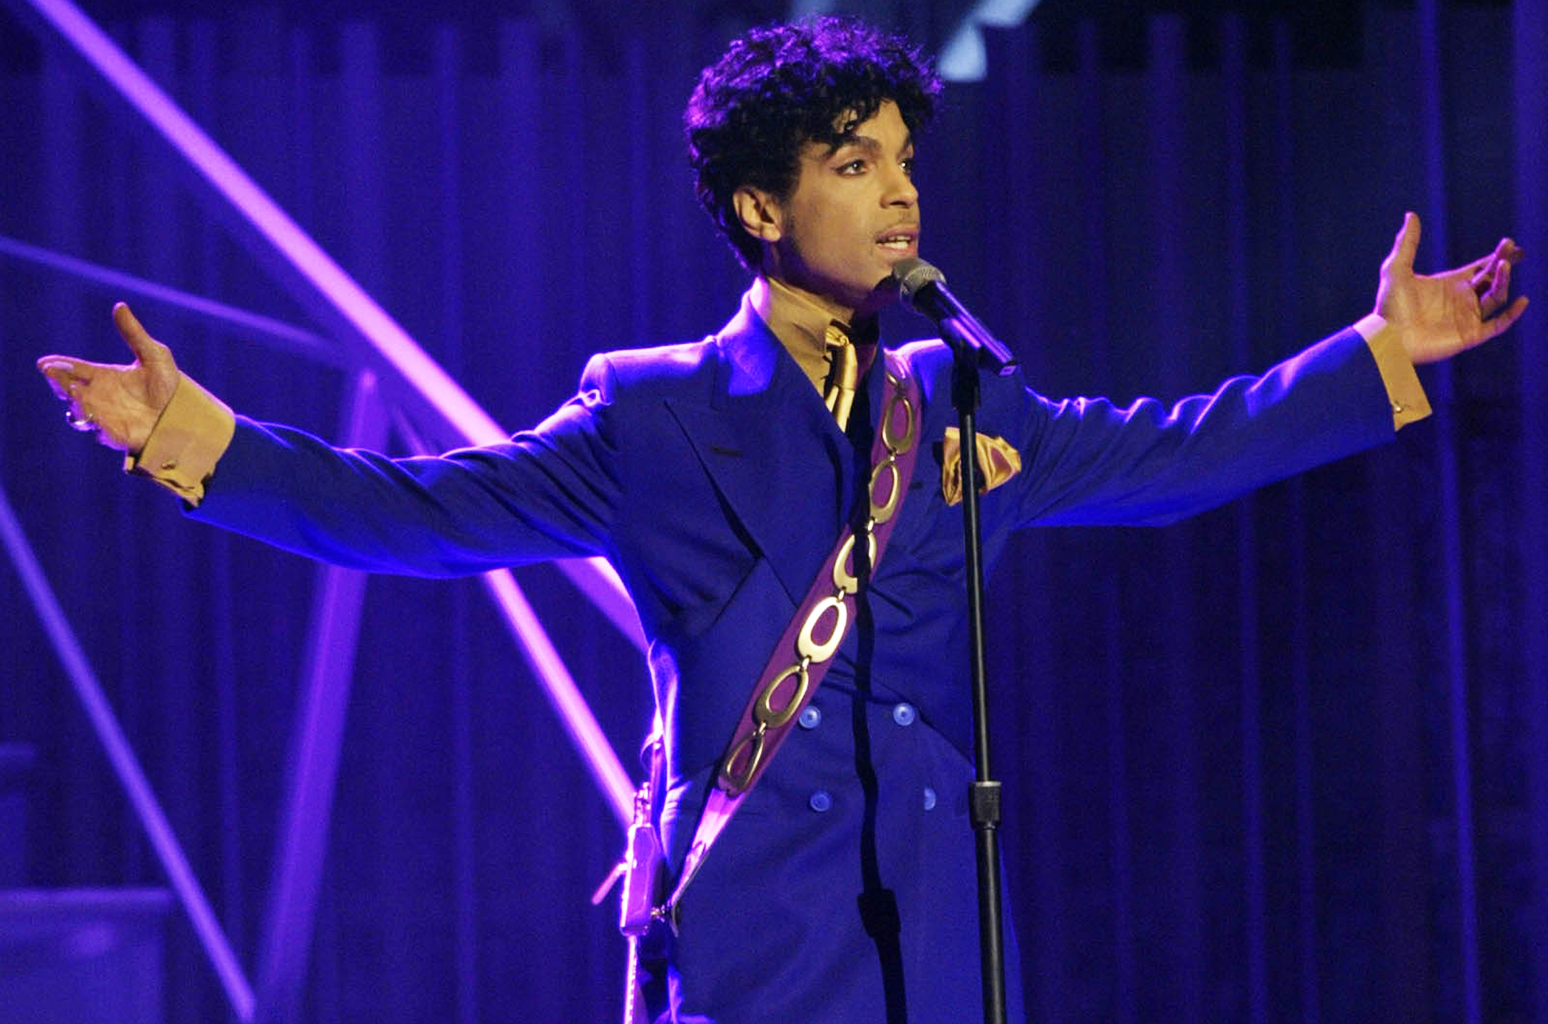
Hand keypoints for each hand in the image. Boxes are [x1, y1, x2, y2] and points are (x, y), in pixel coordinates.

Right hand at [36, 303, 179, 452]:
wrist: (185, 414)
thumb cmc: (168, 385)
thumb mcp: (154, 355)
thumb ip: (134, 334)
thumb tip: (120, 306)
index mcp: (103, 376)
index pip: (74, 370)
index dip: (58, 367)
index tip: (45, 363)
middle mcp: (99, 396)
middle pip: (69, 390)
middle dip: (59, 383)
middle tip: (54, 374)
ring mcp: (106, 416)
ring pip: (80, 411)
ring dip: (75, 402)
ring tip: (74, 391)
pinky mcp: (117, 435)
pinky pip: (100, 431)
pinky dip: (94, 423)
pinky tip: (92, 413)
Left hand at [1371, 211, 1527, 364]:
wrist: (1387, 337)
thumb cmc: (1389, 305)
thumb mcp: (1397, 269)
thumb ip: (1407, 243)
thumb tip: (1411, 215)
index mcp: (1450, 283)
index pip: (1481, 267)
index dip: (1497, 256)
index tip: (1510, 244)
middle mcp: (1463, 299)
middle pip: (1492, 278)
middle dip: (1503, 263)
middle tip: (1512, 249)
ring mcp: (1467, 317)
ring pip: (1496, 297)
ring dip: (1503, 282)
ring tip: (1504, 266)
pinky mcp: (1469, 334)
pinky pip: (1497, 325)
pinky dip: (1511, 314)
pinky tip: (1522, 301)